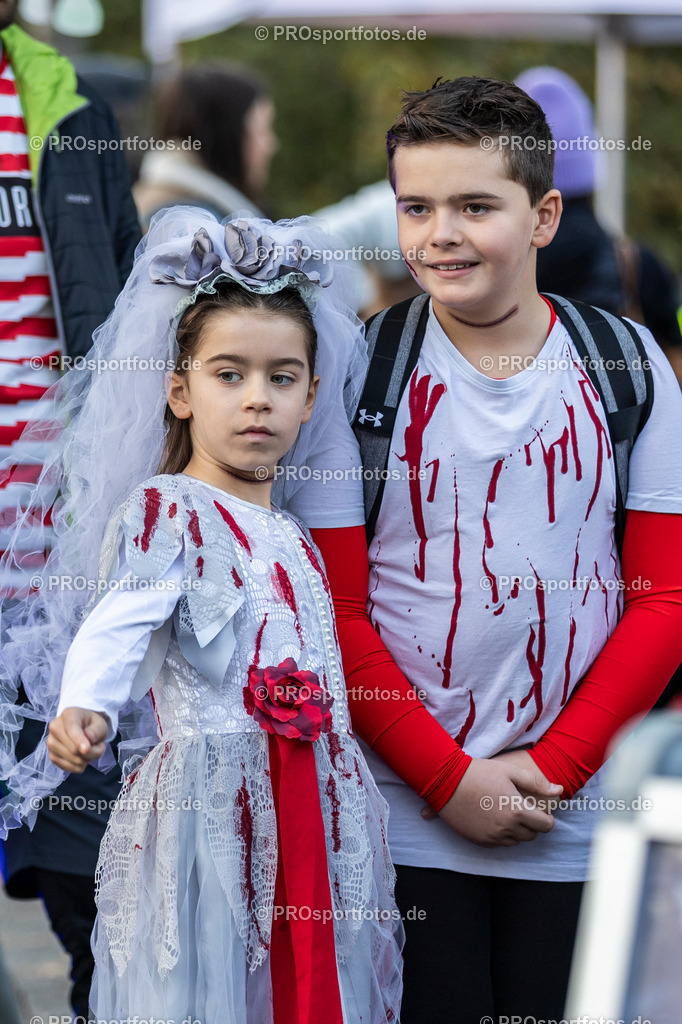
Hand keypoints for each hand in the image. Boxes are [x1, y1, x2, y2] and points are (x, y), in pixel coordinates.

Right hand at [47, 707, 108, 772]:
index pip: (71, 728)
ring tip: (89, 748)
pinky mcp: (52, 757)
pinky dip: (81, 766)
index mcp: (68, 715)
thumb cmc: (92, 725)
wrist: (83, 728)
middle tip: (99, 745)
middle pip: (74, 749)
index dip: (79, 740)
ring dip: (88, 759)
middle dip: (93, 752)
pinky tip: (82, 756)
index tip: (86, 749)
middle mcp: (55, 728)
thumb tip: (88, 740)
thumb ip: (96, 731)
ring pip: (75, 761)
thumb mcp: (100, 724)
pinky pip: (71, 768)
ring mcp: (51, 743)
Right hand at [419, 756, 562, 847]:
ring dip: (517, 831)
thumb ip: (536, 783)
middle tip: (523, 810)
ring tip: (507, 813)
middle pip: (531, 836)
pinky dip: (501, 835)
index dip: (547, 819)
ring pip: (515, 841)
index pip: (545, 826)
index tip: (541, 812)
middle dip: (532, 825)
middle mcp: (506, 828)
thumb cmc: (479, 773)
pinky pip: (499, 844)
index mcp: (517, 811)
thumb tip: (559, 790)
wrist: (446, 782)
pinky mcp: (479, 841)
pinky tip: (494, 818)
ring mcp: (492, 837)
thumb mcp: (509, 771)